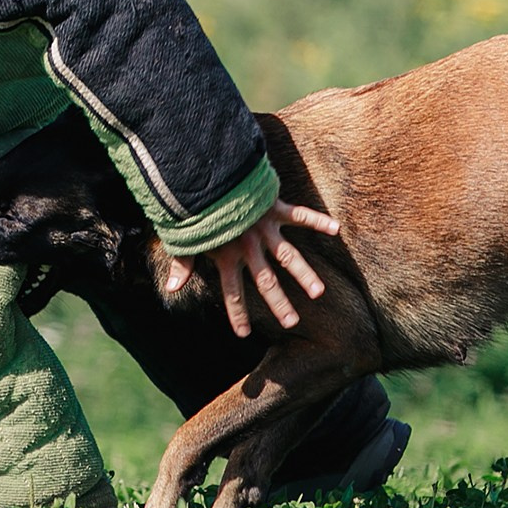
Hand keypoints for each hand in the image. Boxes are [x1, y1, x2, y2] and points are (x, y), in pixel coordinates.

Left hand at [162, 199, 342, 337]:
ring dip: (304, 275)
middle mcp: (249, 247)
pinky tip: (336, 229)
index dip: (236, 313)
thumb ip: (182, 263)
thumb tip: (172, 289)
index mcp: (227, 256)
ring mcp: (264, 229)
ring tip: (318, 293)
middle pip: (266, 281)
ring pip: (289, 256)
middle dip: (279, 304)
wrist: (206, 173)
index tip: (243, 334)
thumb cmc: (195, 206)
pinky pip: (300, 216)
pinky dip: (318, 221)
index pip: (232, 292)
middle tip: (292, 322)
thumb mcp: (185, 237)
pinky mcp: (275, 208)